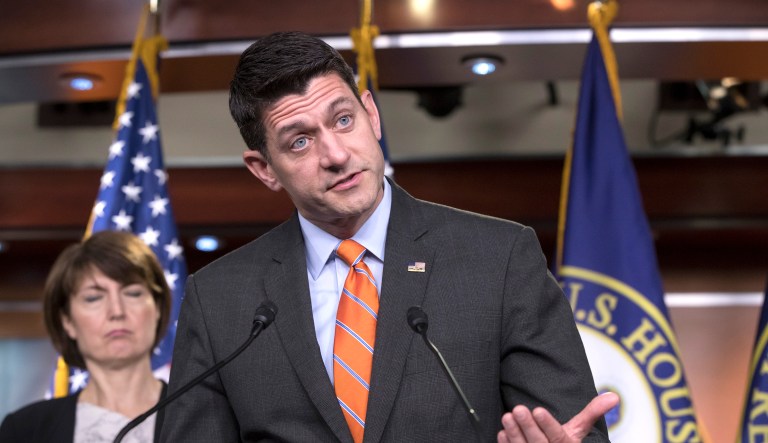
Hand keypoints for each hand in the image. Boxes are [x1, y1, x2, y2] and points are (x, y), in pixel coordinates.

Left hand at [497, 392, 618, 442]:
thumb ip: (592, 413)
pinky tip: (502, 433)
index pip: (558, 437)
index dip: (548, 424)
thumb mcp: (578, 431)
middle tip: (518, 409)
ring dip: (514, 433)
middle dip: (528, 426)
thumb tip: (614, 396)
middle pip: (539, 442)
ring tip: (507, 416)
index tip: (538, 409)